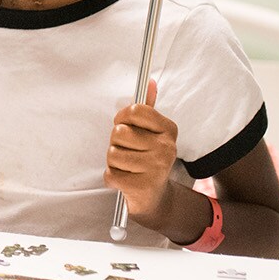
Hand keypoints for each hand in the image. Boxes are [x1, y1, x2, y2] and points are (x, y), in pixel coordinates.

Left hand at [104, 79, 179, 229]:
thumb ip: (148, 108)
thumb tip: (150, 81)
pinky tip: (125, 180)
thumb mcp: (152, 132)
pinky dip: (112, 178)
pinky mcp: (142, 186)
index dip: (122, 117)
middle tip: (128, 152)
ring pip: (112, 154)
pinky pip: (110, 174)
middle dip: (116, 143)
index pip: (135, 110)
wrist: (155, 198)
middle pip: (119, 132)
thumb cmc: (148, 159)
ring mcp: (156, 168)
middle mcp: (166, 148)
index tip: (125, 125)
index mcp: (169, 130)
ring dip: (113, 162)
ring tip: (127, 167)